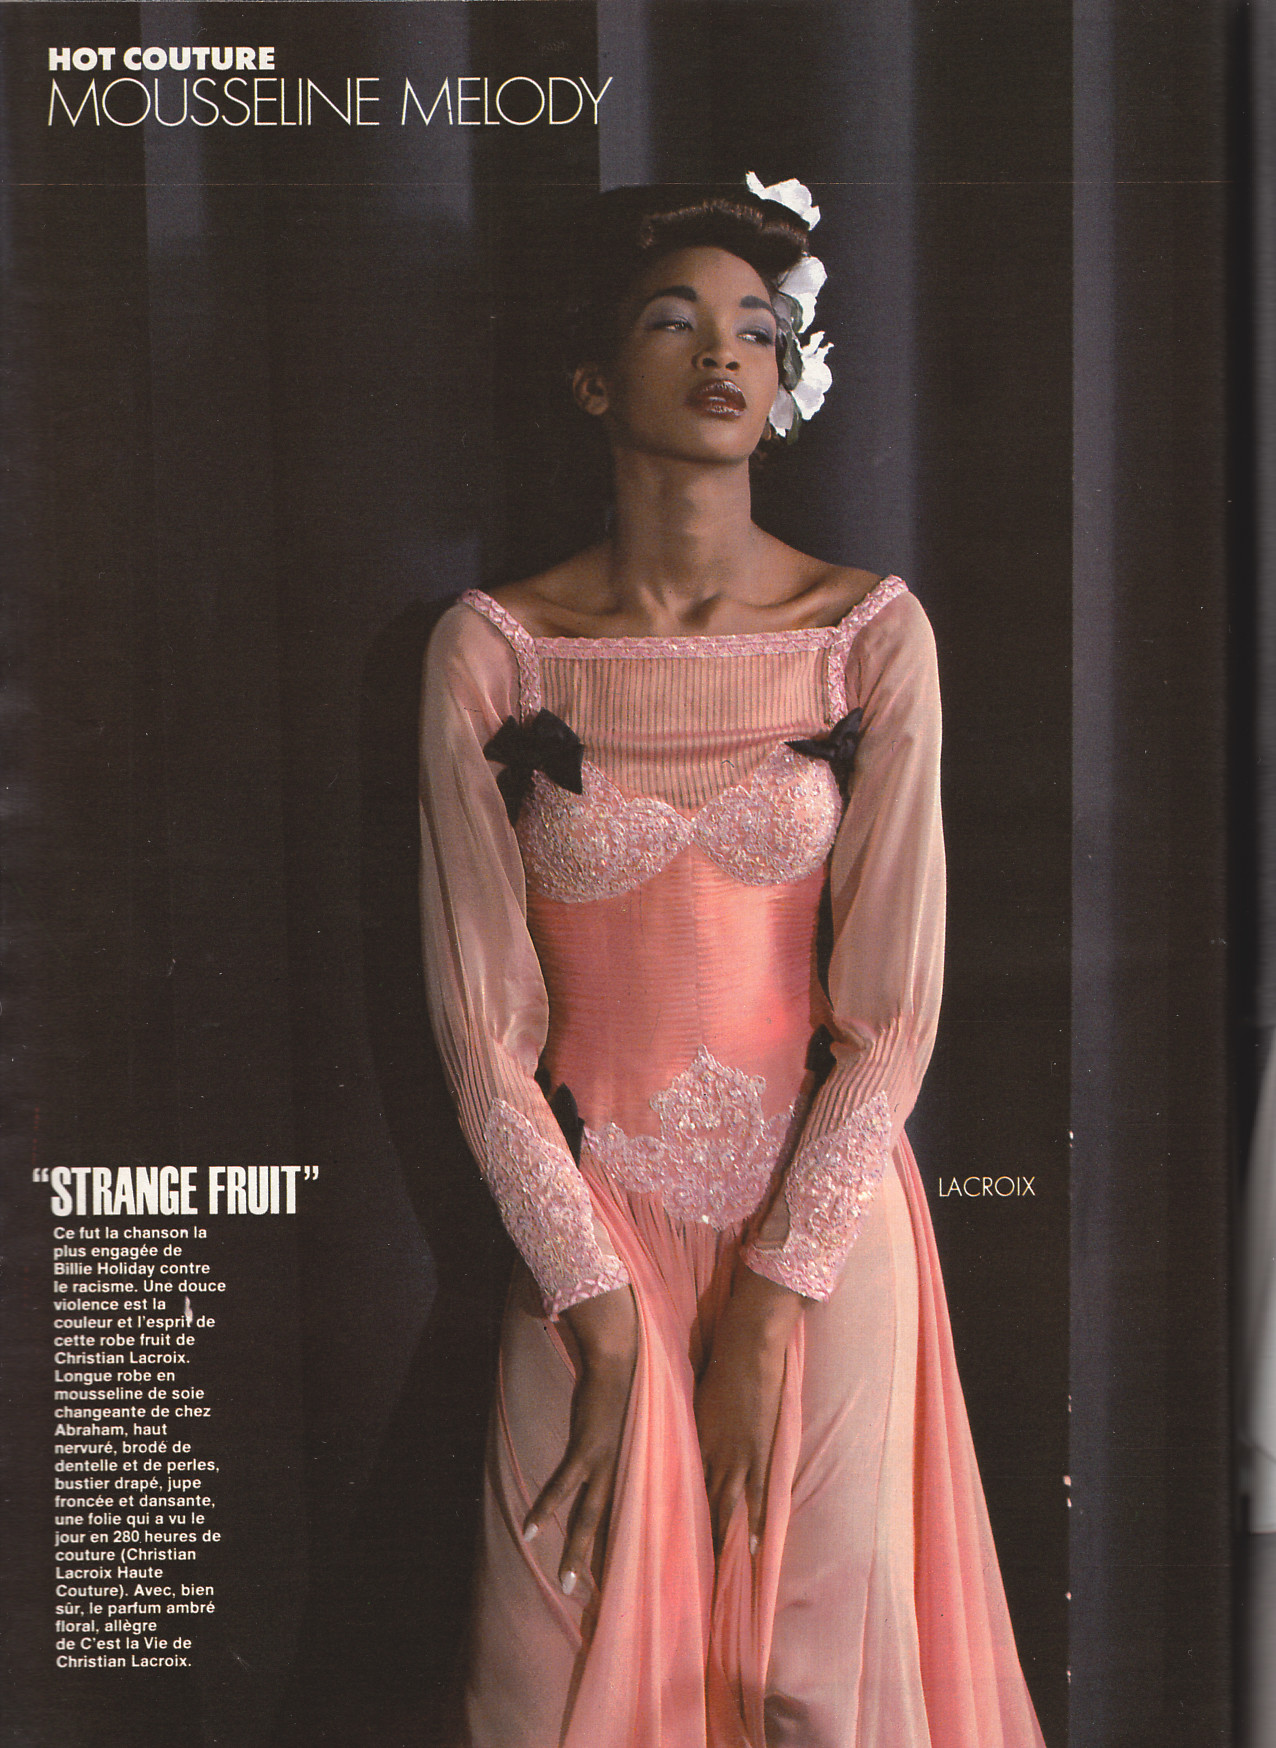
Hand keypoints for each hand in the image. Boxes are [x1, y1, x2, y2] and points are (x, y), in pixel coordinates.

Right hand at [522, 1285, 637, 1595]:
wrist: (623, 1358)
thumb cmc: (632, 1387)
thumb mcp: (642, 1426)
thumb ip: (635, 1450)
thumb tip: (631, 1464)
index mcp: (637, 1470)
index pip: (632, 1520)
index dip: (625, 1551)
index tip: (624, 1583)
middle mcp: (623, 1473)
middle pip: (611, 1530)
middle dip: (603, 1566)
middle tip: (596, 1602)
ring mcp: (604, 1463)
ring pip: (587, 1519)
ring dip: (575, 1553)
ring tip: (567, 1584)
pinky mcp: (585, 1447)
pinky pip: (561, 1486)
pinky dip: (544, 1508)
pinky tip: (529, 1531)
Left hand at [694, 1268, 802, 1556]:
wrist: (746, 1346)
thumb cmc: (718, 1362)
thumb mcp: (694, 1392)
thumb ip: (688, 1416)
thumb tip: (677, 1429)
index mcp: (691, 1438)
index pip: (677, 1483)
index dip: (669, 1511)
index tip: (656, 1538)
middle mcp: (709, 1453)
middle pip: (697, 1501)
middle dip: (691, 1535)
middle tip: (680, 1571)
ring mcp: (737, 1455)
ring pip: (725, 1505)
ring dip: (721, 1538)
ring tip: (714, 1572)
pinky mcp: (760, 1451)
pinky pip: (758, 1495)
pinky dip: (754, 1523)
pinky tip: (751, 1548)